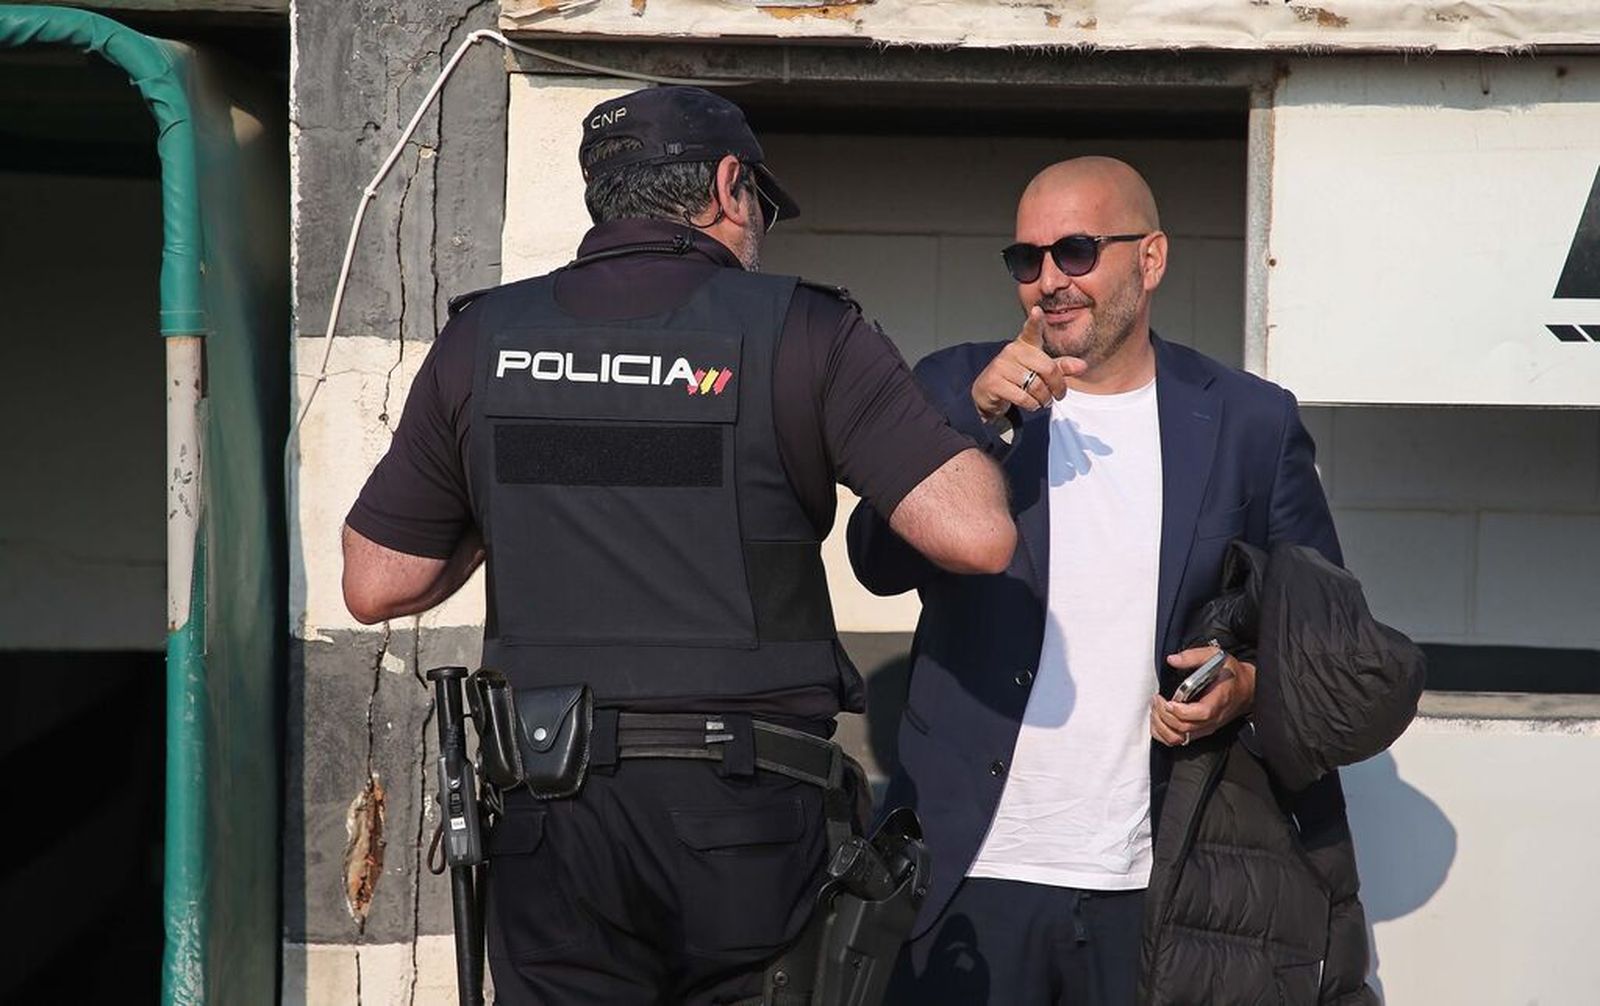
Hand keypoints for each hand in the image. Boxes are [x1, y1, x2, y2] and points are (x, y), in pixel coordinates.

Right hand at [970, 307, 1086, 422]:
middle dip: (1057, 386)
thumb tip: (1083, 366)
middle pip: (1047, 368)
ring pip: (1036, 386)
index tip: (1037, 311)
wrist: (989, 393)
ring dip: (1044, 399)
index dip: (1035, 321)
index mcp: (1025, 344)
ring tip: (1042, 401)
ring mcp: (1001, 366)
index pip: (1031, 331)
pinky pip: (1023, 397)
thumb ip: (1061, 367)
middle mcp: (1012, 351)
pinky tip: (1030, 404)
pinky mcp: (994, 382)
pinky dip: (1031, 405)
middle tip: (1058, 396)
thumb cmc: (1019, 378)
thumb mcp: (1041, 371)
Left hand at [1149, 644, 1255, 747]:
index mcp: (1219, 700)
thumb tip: (1173, 660)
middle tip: (1157, 699)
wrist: (1245, 690)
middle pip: (1184, 727)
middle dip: (1164, 714)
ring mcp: (1204, 728)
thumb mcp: (1216, 656)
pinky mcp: (1198, 732)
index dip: (1181, 710)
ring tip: (1156, 709)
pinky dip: (1162, 733)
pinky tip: (1159, 719)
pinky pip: (1176, 740)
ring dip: (1161, 726)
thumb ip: (1194, 656)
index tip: (1168, 700)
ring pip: (1178, 738)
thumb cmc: (1230, 674)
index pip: (1201, 713)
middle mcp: (1212, 719)